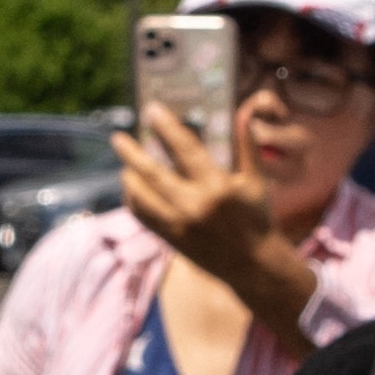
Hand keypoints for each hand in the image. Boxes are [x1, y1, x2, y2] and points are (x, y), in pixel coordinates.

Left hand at [111, 104, 280, 284]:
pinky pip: (141, 215)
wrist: (252, 264)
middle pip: (152, 174)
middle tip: (117, 137)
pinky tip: (132, 185)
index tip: (151, 109)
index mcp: (218, 188)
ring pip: (140, 196)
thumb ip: (248, 147)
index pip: (186, 150)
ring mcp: (178, 225)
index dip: (167, 128)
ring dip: (129, 176)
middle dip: (132, 153)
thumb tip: (247, 113)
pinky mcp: (169, 238)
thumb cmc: (257, 218)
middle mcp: (194, 206)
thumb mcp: (257, 182)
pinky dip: (132, 198)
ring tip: (124, 162)